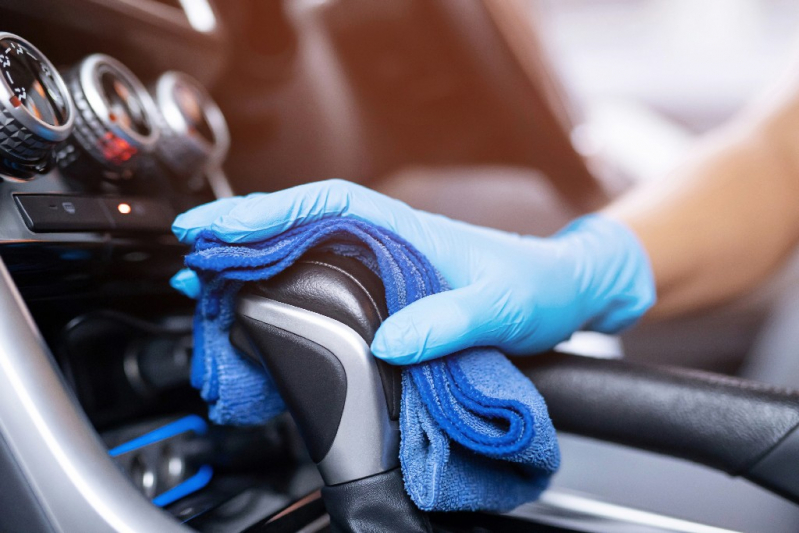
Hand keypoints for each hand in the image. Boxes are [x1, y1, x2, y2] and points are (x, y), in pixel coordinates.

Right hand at [172, 179, 654, 363]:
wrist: (562, 293)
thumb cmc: (536, 288)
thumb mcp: (500, 308)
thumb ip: (450, 322)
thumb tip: (391, 342)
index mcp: (405, 230)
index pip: (325, 204)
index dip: (268, 212)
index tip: (219, 227)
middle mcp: (386, 240)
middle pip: (300, 224)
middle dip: (241, 235)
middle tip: (192, 256)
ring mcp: (382, 263)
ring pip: (304, 250)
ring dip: (253, 260)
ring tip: (207, 280)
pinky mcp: (385, 288)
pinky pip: (322, 277)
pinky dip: (283, 284)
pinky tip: (259, 300)